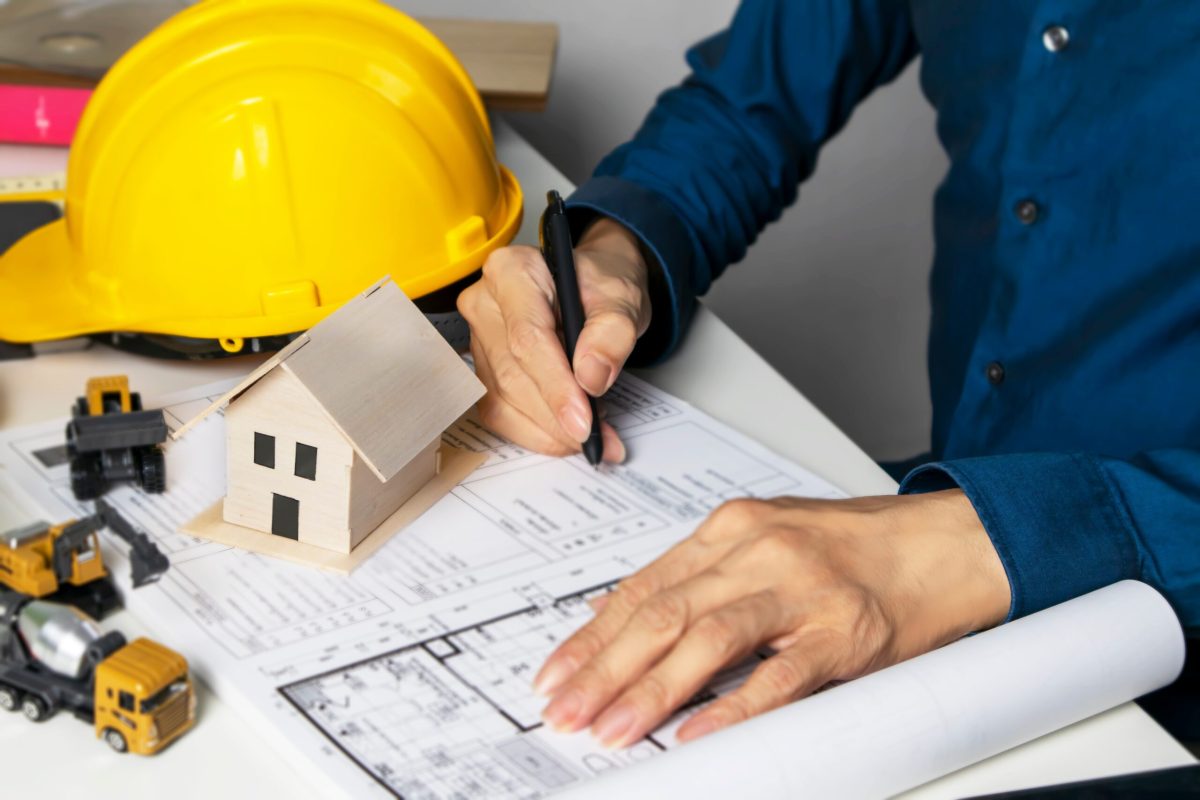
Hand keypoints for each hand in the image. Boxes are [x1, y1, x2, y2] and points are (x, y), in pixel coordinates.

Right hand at [457, 218, 650, 460]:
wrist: (593, 290)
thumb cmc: (600, 286)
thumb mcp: (621, 298)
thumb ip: (612, 332)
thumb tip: (591, 376)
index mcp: (512, 271)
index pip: (528, 337)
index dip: (555, 386)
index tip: (583, 420)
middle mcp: (484, 304)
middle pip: (513, 374)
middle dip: (556, 416)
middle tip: (597, 437)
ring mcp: (478, 340)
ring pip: (503, 400)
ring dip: (549, 430)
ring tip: (592, 436)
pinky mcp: (482, 371)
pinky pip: (500, 413)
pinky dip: (536, 433)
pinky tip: (566, 436)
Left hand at [533, 490, 1009, 747]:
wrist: (945, 543)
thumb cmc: (854, 545)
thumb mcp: (763, 538)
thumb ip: (693, 574)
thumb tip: (616, 611)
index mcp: (730, 529)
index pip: (642, 587)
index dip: (591, 637)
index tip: (555, 674)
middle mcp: (758, 550)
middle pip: (662, 613)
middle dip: (603, 668)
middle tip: (565, 710)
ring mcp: (801, 588)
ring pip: (706, 638)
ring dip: (649, 690)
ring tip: (611, 728)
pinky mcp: (844, 630)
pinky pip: (780, 676)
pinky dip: (734, 708)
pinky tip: (698, 732)